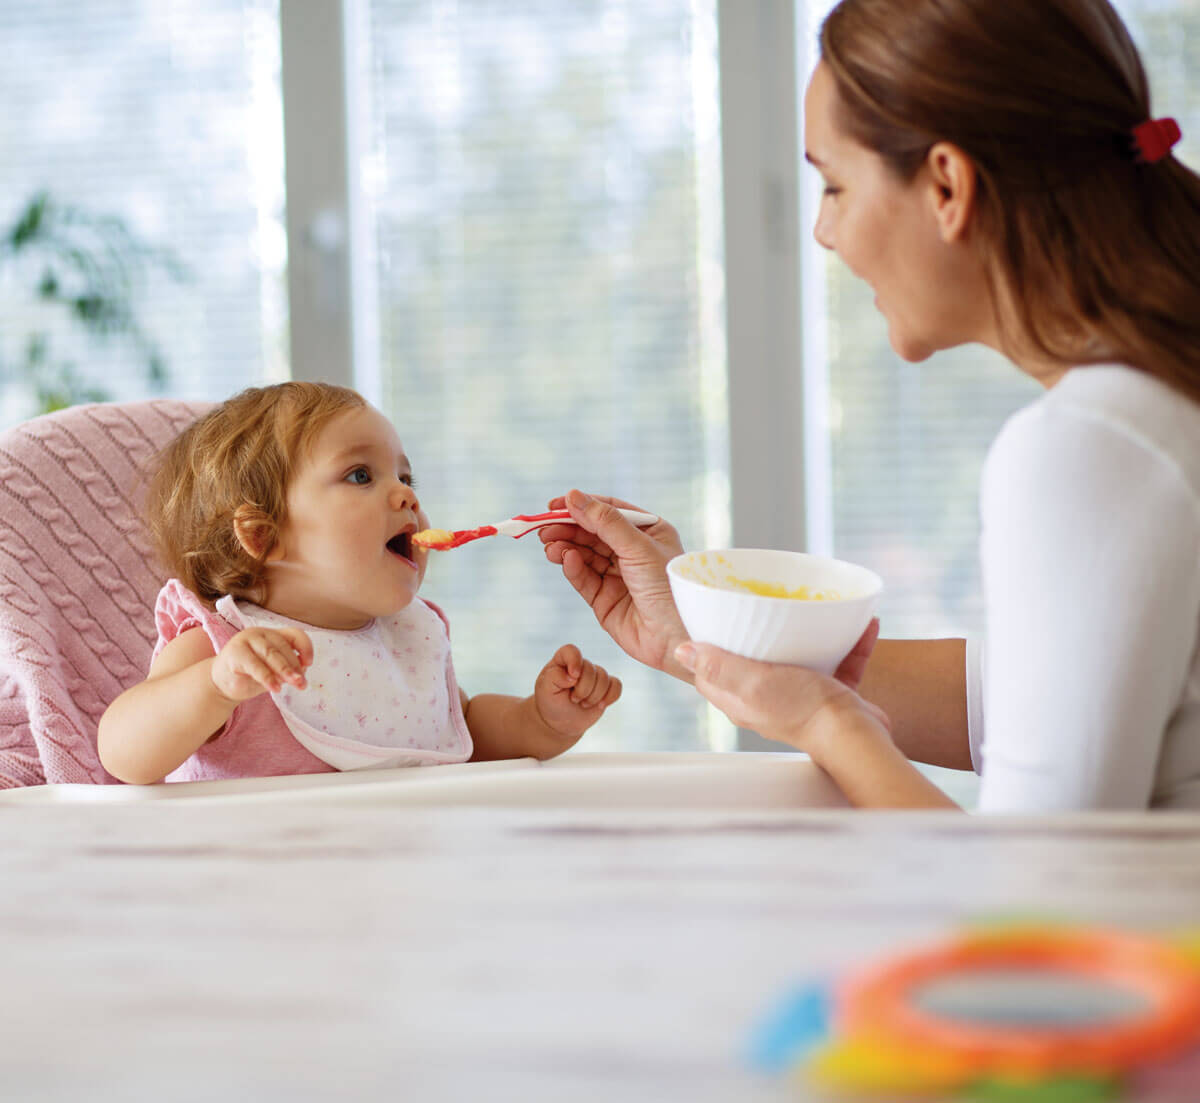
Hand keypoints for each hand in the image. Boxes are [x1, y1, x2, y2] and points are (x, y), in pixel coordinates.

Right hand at [211, 627, 313, 702]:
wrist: (221, 684)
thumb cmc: (251, 676)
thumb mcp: (273, 672)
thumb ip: (287, 668)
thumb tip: (302, 672)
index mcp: (273, 634)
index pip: (294, 634)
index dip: (305, 647)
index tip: (309, 664)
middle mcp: (260, 633)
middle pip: (283, 646)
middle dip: (295, 666)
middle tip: (302, 683)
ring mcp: (246, 640)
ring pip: (271, 654)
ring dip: (284, 670)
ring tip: (294, 684)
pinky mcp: (234, 653)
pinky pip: (255, 666)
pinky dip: (267, 678)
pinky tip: (275, 689)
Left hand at [532, 643, 622, 747]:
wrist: (560, 721)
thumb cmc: (550, 701)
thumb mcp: (545, 689)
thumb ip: (554, 677)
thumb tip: (573, 675)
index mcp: (562, 660)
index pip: (571, 651)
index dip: (575, 662)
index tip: (573, 677)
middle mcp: (580, 664)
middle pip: (591, 670)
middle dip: (583, 690)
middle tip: (573, 699)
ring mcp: (595, 675)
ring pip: (605, 679)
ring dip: (593, 697)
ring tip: (582, 703)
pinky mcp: (606, 687)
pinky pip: (617, 686)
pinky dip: (610, 697)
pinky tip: (599, 705)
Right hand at [539, 489, 690, 678]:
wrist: (677, 638)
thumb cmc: (669, 588)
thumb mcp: (638, 547)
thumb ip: (605, 522)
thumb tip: (573, 496)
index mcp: (649, 532)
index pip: (609, 510)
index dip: (582, 505)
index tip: (554, 504)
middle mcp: (633, 552)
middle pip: (592, 533)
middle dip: (567, 528)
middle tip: (543, 527)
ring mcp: (618, 576)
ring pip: (584, 555)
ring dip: (565, 547)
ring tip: (549, 545)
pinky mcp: (605, 600)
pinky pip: (584, 578)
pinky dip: (572, 568)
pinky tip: (565, 559)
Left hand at [672, 619, 891, 754]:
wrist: (855, 737)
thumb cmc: (802, 710)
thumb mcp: (752, 682)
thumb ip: (718, 666)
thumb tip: (681, 650)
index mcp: (739, 697)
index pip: (713, 669)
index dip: (710, 642)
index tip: (717, 614)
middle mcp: (765, 698)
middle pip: (755, 658)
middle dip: (763, 629)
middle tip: (771, 600)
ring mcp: (799, 696)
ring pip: (800, 656)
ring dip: (812, 632)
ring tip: (821, 607)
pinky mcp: (831, 695)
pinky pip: (838, 662)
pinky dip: (849, 643)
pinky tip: (863, 623)